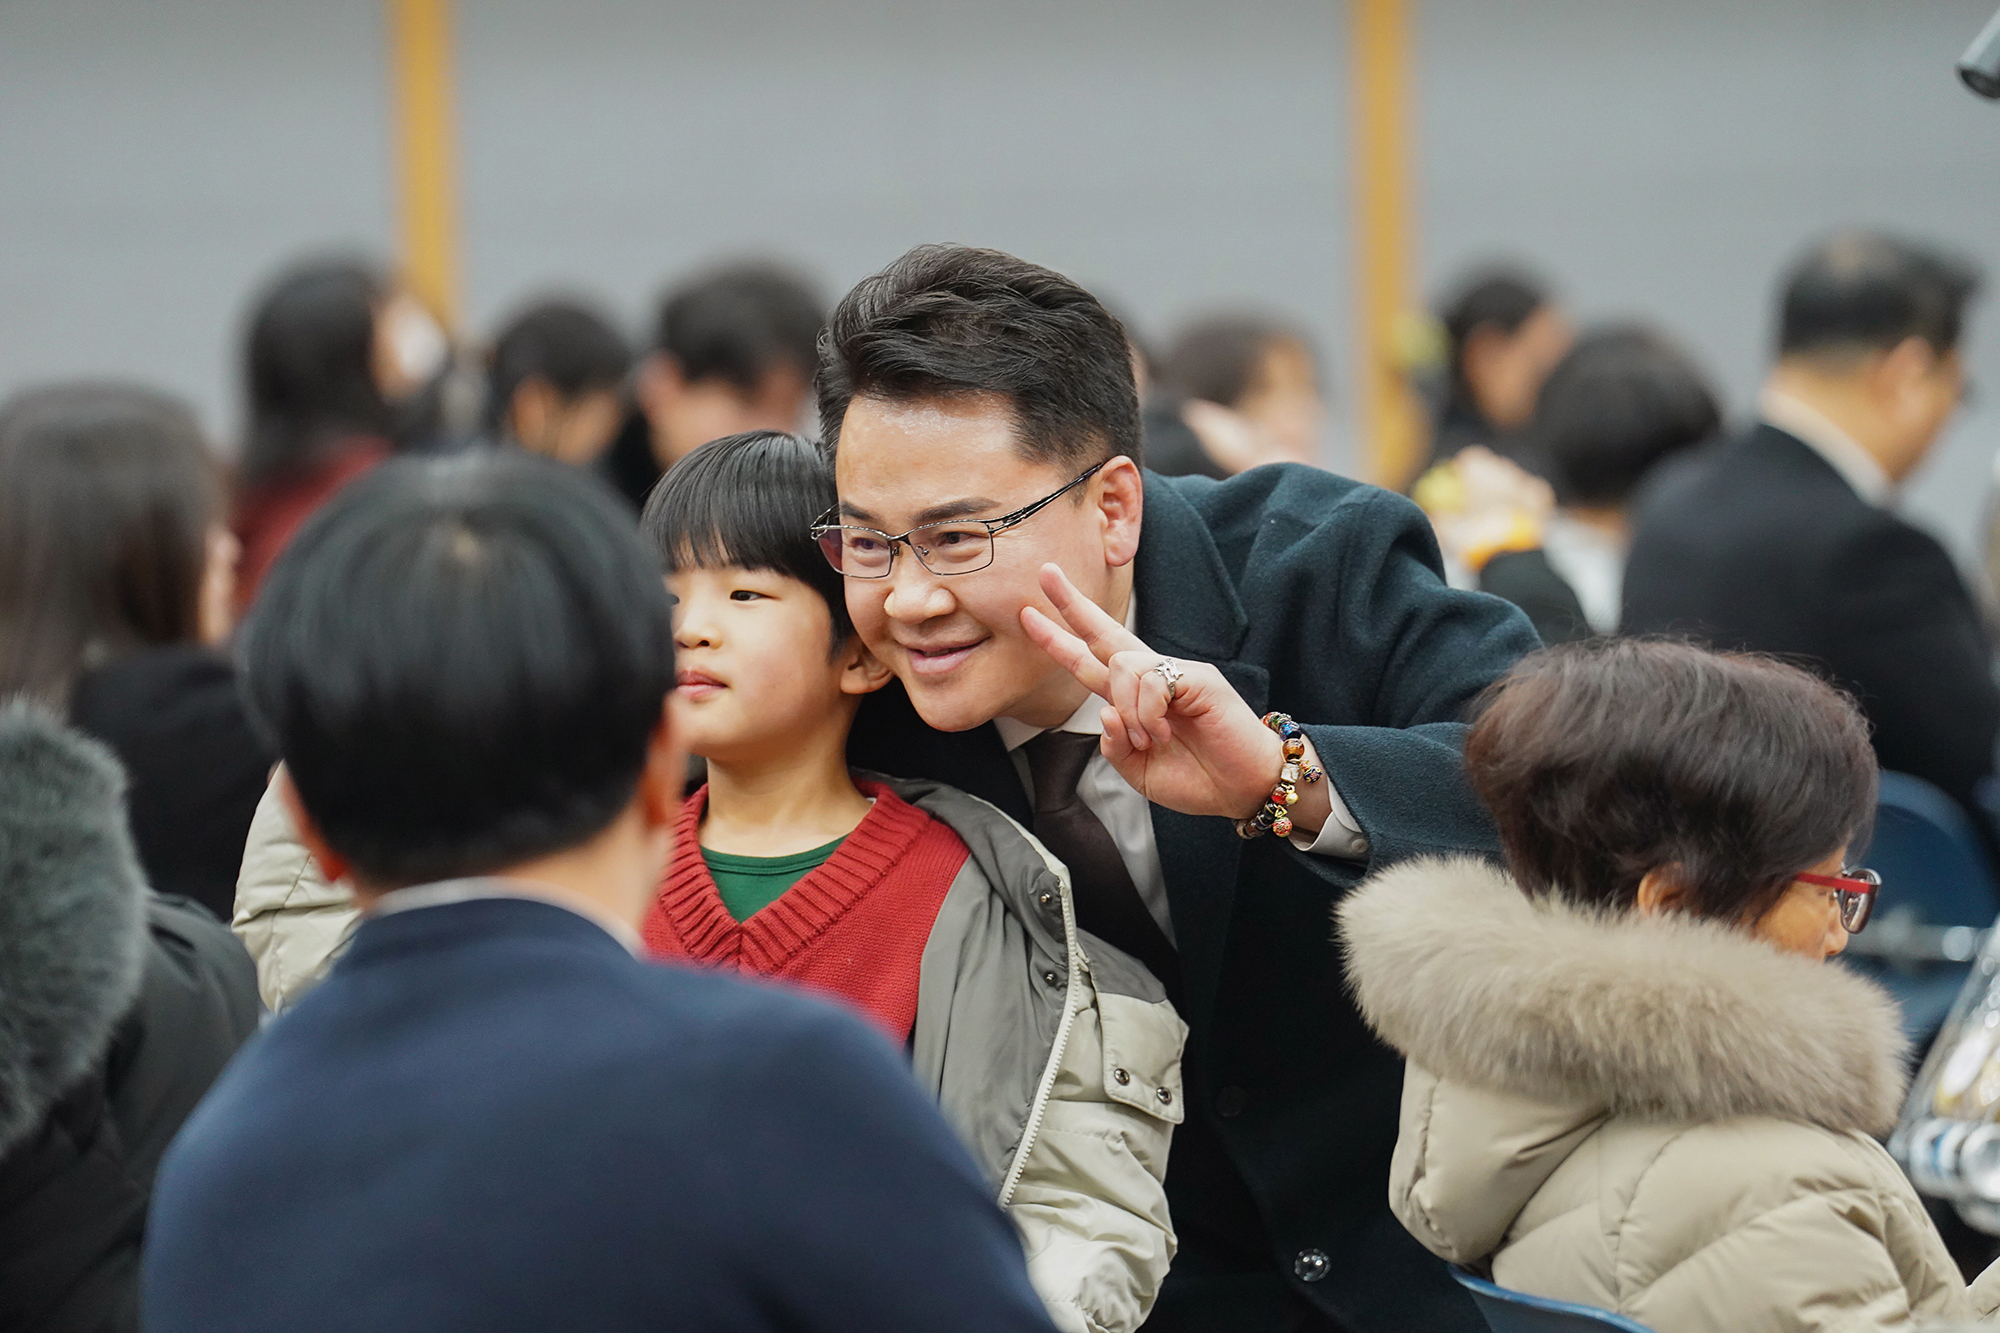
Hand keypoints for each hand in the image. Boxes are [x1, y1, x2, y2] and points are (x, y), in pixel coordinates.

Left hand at [1020, 564, 1291, 820]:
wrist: (1243, 789)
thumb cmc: (1197, 778)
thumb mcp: (1139, 770)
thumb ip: (1114, 745)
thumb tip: (1106, 711)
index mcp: (1133, 699)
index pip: (1090, 660)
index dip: (1058, 639)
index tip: (1029, 615)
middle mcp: (1152, 678)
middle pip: (1104, 632)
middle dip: (1071, 604)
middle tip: (1045, 574)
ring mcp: (1176, 674)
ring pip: (1122, 666)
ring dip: (1126, 709)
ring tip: (1148, 739)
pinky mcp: (1198, 678)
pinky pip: (1153, 681)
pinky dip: (1147, 713)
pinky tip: (1162, 732)